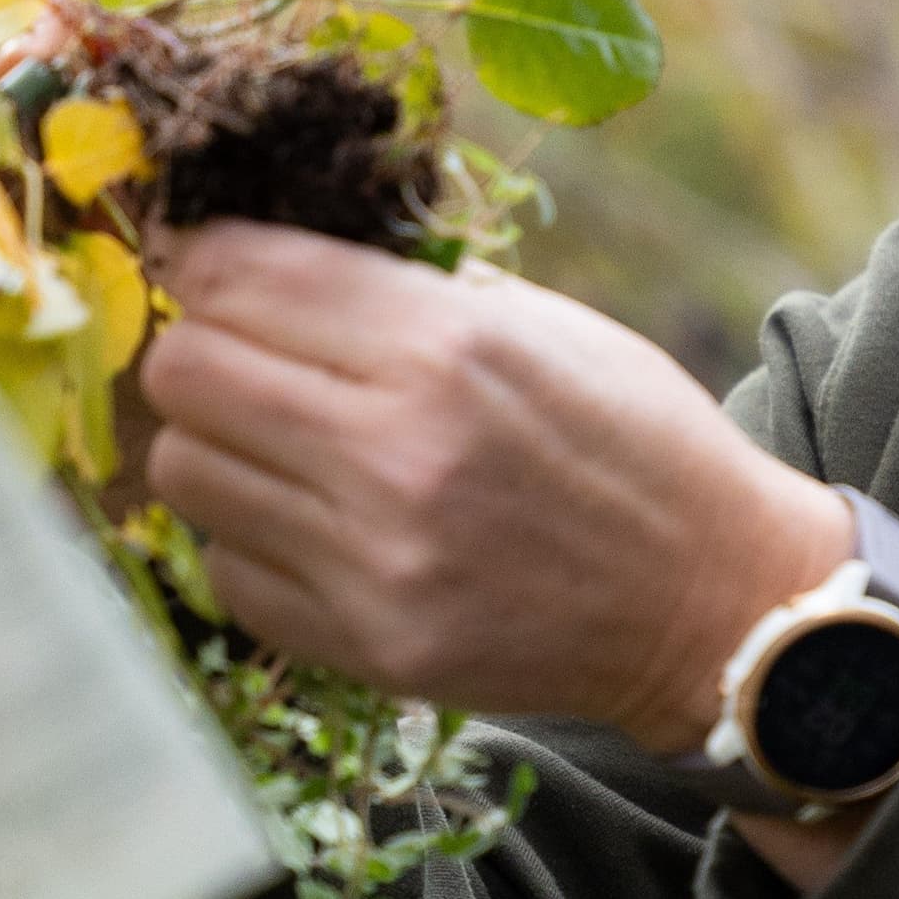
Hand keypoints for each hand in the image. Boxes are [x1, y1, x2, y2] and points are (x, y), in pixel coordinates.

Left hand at [134, 225, 853, 756]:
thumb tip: (260, 253)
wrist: (715, 605)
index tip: (213, 271)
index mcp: (449, 345)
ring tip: (284, 451)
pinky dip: (254, 544)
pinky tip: (319, 532)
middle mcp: (398, 449)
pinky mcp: (371, 645)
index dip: (204, 259)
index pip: (236, 273)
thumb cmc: (636, 444)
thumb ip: (408, 288)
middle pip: (182, 371)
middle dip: (202, 352)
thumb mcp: (548, 325)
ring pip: (184, 471)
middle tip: (248, 363)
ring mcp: (377, 559)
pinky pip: (229, 573)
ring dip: (220, 450)